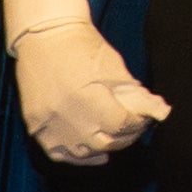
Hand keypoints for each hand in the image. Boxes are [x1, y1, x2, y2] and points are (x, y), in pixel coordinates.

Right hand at [13, 22, 171, 167]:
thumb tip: (157, 111)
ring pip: (82, 152)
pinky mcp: (35, 127)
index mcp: (89, 99)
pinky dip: (76, 156)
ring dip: (102, 148)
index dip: (137, 124)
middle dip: (124, 137)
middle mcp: (67, 117)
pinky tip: (90, 152)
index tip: (143, 119)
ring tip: (114, 138)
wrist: (44, 35)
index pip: (121, 125)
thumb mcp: (114, 65)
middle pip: (104, 143)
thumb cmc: (82, 45)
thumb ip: (134, 93)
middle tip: (132, 129)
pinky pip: (58, 153)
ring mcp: (48, 125)